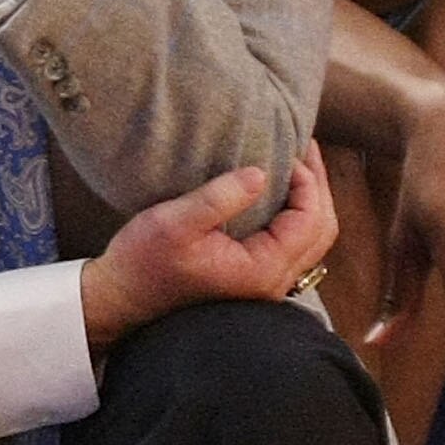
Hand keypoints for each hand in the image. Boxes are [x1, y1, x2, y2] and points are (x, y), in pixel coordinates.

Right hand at [80, 143, 338, 351]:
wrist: (122, 297)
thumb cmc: (144, 262)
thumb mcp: (176, 222)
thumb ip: (220, 197)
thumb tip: (262, 173)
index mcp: (261, 270)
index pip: (309, 221)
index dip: (308, 181)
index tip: (289, 150)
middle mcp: (272, 282)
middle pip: (322, 231)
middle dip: (318, 186)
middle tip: (306, 147)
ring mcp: (265, 283)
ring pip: (312, 239)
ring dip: (311, 200)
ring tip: (299, 164)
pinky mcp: (254, 276)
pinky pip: (294, 244)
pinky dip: (297, 214)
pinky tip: (282, 190)